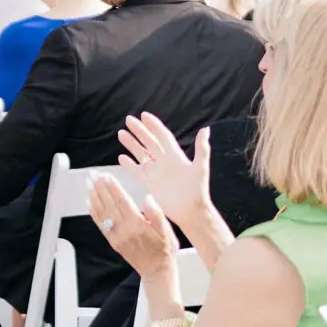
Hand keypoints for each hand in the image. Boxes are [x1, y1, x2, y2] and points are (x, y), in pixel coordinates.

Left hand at [88, 171, 179, 286]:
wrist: (157, 272)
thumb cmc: (165, 250)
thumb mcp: (167, 231)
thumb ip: (156, 213)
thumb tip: (147, 197)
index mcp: (138, 225)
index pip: (122, 201)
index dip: (113, 187)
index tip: (106, 176)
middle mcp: (124, 230)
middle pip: (109, 204)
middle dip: (100, 187)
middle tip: (93, 175)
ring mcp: (116, 237)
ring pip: (102, 213)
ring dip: (94, 197)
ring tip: (89, 183)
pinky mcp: (113, 242)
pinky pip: (100, 225)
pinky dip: (93, 212)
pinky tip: (89, 202)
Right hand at [117, 114, 210, 232]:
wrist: (190, 211)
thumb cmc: (198, 190)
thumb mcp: (201, 167)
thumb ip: (202, 148)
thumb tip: (205, 129)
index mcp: (175, 156)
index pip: (162, 136)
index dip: (154, 125)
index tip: (144, 115)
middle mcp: (164, 161)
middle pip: (149, 142)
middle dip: (139, 131)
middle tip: (128, 120)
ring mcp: (156, 172)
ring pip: (141, 154)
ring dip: (131, 144)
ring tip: (121, 134)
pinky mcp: (150, 183)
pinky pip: (137, 171)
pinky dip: (129, 164)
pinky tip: (121, 158)